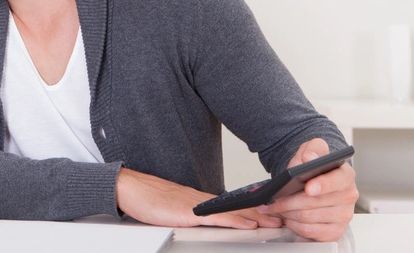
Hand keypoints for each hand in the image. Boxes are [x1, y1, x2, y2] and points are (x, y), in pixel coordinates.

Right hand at [116, 167, 282, 229]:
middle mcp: (201, 200)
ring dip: (255, 217)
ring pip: (232, 212)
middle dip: (261, 213)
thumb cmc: (147, 198)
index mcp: (198, 201)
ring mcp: (196, 206)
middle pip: (237, 207)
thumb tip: (204, 222)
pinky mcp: (188, 213)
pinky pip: (217, 219)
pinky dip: (235, 221)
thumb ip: (190, 213)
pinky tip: (248, 225)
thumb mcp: (173, 208)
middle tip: (283, 216)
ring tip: (274, 222)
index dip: (252, 209)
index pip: (231, 205)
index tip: (270, 212)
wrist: (129, 188)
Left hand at [258, 138, 357, 241]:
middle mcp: (348, 197)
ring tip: (276, 207)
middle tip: (272, 200)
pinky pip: (310, 231)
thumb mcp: (312, 150)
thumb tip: (309, 157)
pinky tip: (287, 217)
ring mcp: (344, 216)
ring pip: (308, 218)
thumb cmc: (313, 168)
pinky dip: (294, 225)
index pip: (337, 181)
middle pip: (314, 202)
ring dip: (288, 213)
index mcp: (346, 176)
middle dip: (289, 201)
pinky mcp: (335, 231)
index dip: (323, 185)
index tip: (308, 188)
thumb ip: (313, 149)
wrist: (313, 181)